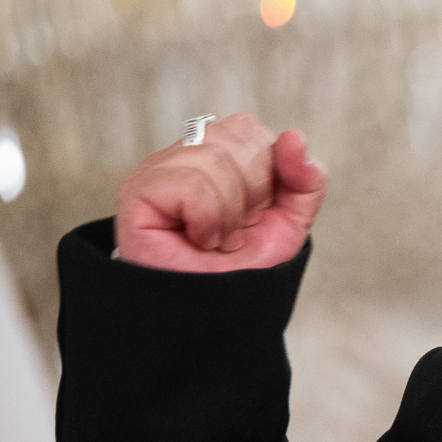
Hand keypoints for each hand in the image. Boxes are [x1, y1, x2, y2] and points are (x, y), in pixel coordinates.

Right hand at [113, 113, 327, 272]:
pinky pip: (193, 185)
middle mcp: (184, 155)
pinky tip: (198, 239)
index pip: (250, 129)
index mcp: (217, 153)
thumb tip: (294, 137)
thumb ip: (304, 180)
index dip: (267, 176)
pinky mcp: (138, 191)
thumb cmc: (241, 269)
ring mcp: (156, 170)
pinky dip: (209, 221)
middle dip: (252, 194)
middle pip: (237, 137)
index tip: (252, 214)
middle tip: (233, 229)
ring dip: (230, 214)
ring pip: (216, 159)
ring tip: (215, 238)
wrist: (213, 312)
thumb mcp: (289, 223)